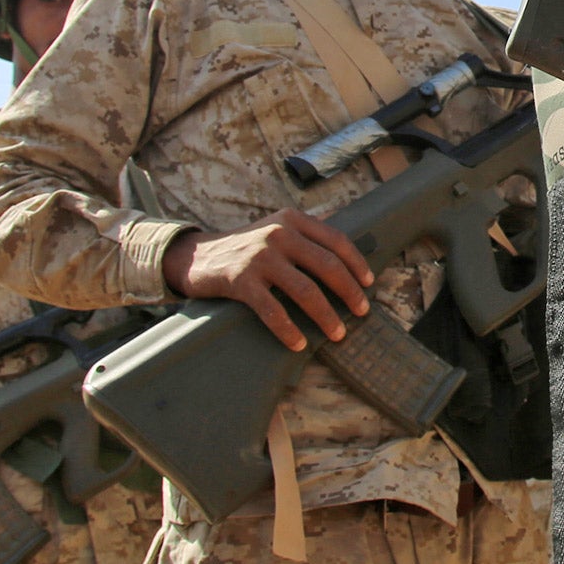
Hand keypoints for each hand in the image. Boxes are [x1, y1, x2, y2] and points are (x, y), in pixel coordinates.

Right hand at [160, 208, 372, 350]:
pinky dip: (289, 330)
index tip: (369, 283)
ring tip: (338, 333)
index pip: (336, 240)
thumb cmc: (244, 247)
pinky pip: (272, 310)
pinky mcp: (240, 281)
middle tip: (361, 312)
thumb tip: (344, 242)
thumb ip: (305, 233)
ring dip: (326, 315)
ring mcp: (259, 257)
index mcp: (292, 220)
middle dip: (349, 292)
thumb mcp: (275, 228)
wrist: (194, 256)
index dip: (356, 263)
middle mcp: (279, 234)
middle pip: (327, 265)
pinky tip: (299, 344)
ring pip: (305, 290)